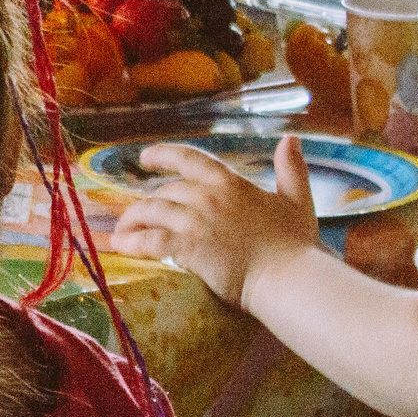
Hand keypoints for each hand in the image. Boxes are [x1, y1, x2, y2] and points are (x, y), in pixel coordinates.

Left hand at [106, 137, 320, 307]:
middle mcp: (209, 197)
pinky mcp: (187, 247)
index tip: (145, 157)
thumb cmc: (295, 245)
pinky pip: (149, 240)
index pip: (190, 159)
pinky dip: (130, 241)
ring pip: (150, 211)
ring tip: (121, 231)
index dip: (163, 154)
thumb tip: (291, 139)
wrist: (287, 277)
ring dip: (131, 220)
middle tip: (136, 215)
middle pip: (165, 191)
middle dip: (148, 203)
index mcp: (231, 184)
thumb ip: (292, 169)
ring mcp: (196, 221)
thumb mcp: (298, 199)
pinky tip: (119, 245)